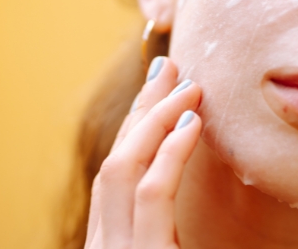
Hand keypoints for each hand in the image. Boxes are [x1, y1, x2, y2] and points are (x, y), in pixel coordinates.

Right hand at [85, 56, 201, 248]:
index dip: (133, 127)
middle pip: (116, 161)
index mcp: (111, 244)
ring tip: (190, 87)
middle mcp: (105, 246)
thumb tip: (192, 199)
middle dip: (141, 108)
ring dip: (157, 118)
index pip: (115, 176)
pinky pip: (152, 194)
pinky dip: (172, 153)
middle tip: (169, 66)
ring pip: (125, 167)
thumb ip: (170, 230)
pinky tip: (193, 123)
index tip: (158, 92)